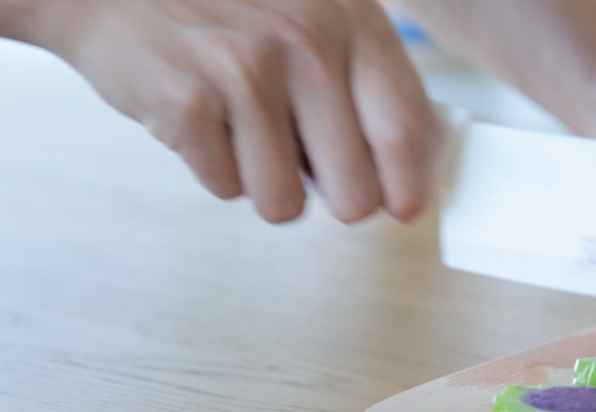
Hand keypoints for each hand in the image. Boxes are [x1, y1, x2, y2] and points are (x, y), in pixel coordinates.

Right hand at [32, 0, 440, 223]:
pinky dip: (214, 168)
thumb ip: (365, 88)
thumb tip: (403, 181)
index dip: (407, 186)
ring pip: (285, 203)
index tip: (403, 208)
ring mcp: (246, 69)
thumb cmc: (229, 14)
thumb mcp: (316, 21)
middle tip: (301, 161)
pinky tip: (204, 118)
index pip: (403, 128)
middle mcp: (306, 40)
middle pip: (354, 192)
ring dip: (263, 182)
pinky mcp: (189, 102)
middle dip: (331, 195)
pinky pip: (227, 189)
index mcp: (350, 21)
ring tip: (241, 126)